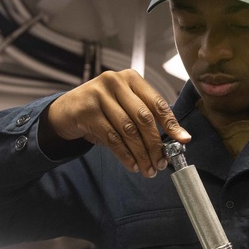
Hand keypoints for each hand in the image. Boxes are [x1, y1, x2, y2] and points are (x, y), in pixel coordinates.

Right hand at [42, 69, 190, 176]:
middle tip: (161, 163)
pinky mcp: (87, 111)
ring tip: (148, 169)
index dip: (171, 123)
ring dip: (141, 154)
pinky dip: (125, 155)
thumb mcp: (124, 107)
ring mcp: (99, 95)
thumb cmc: (101, 110)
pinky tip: (132, 165)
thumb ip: (145, 118)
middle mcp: (116, 82)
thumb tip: (173, 140)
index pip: (157, 103)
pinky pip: (112, 138)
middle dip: (155, 144)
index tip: (183, 140)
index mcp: (131, 79)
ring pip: (128, 130)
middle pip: (143, 118)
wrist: (66, 112)